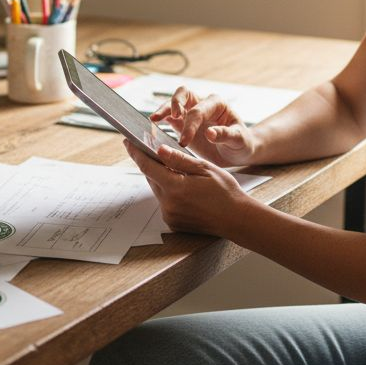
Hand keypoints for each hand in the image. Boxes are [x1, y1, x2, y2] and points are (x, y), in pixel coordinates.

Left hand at [122, 140, 251, 235]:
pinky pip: (165, 202)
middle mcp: (168, 204)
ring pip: (158, 190)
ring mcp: (170, 215)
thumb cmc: (225, 192)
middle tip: (154, 151)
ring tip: (175, 170)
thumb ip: (179, 160)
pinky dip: (169, 192)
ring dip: (162, 178)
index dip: (136, 152)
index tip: (128, 142)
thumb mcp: (204, 169)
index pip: (147, 166)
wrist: (237, 219)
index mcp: (175, 188)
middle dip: (152, 164)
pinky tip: (184, 189)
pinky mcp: (173, 222)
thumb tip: (158, 150)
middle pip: (151, 178)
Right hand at [150, 87, 258, 166]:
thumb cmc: (241, 143)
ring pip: (173, 103)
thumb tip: (210, 133)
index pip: (199, 111)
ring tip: (153, 119)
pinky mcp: (182, 123)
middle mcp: (202, 103)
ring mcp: (191, 112)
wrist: (237, 152)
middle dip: (175, 104)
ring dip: (164, 109)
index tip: (184, 142)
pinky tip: (153, 126)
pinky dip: (161, 119)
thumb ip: (226, 135)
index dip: (190, 125)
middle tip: (171, 118)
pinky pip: (169, 117)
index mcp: (217, 104)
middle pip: (184, 94)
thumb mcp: (239, 140)